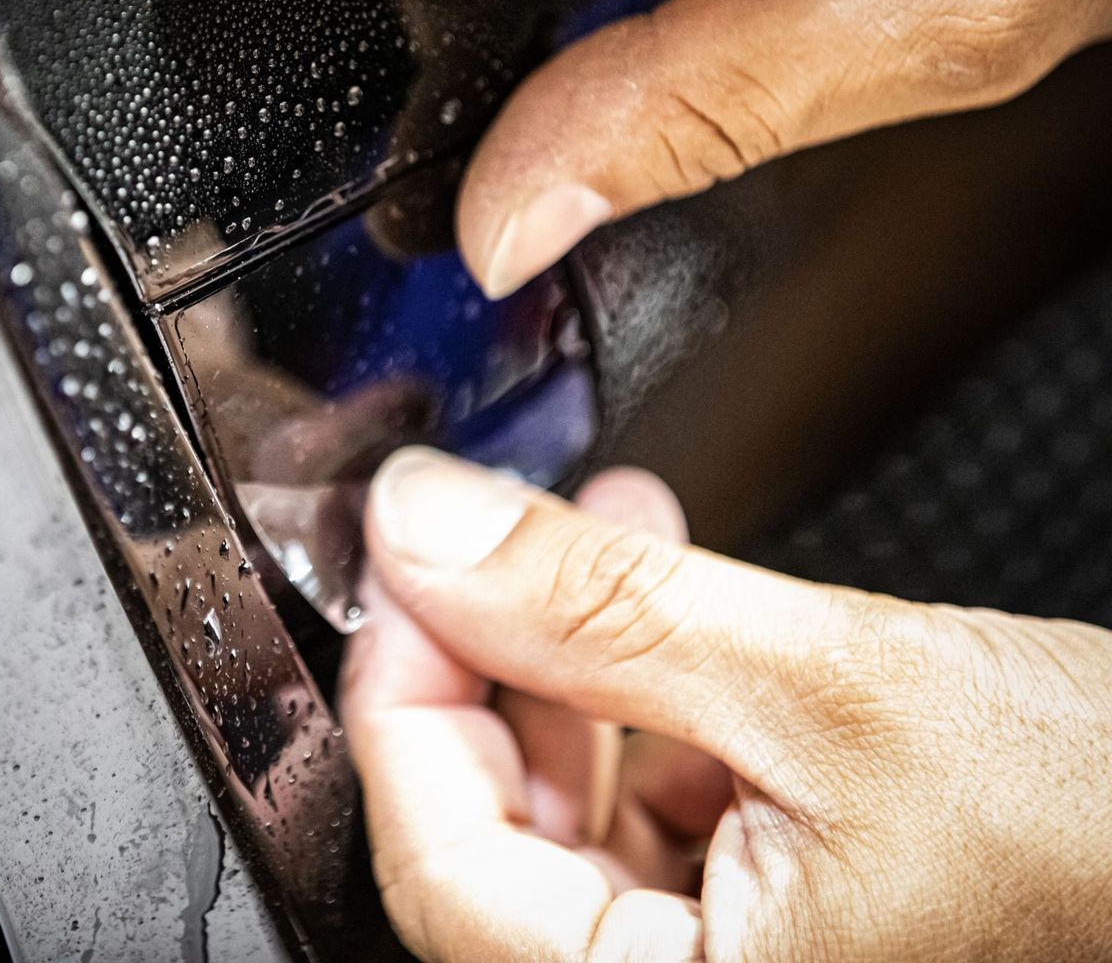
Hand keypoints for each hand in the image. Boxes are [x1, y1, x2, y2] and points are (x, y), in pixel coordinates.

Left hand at [340, 447, 1111, 960]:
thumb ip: (599, 611)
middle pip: (488, 839)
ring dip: (563, 657)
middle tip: (478, 540)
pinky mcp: (776, 912)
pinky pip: (650, 805)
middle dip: (483, 662)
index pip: (441, 874)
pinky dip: (639, 690)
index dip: (401, 701)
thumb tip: (419, 529)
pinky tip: (661, 597)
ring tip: (590, 538)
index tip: (400, 570)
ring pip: (565, 810)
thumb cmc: (1108, 832)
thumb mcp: (829, 688)